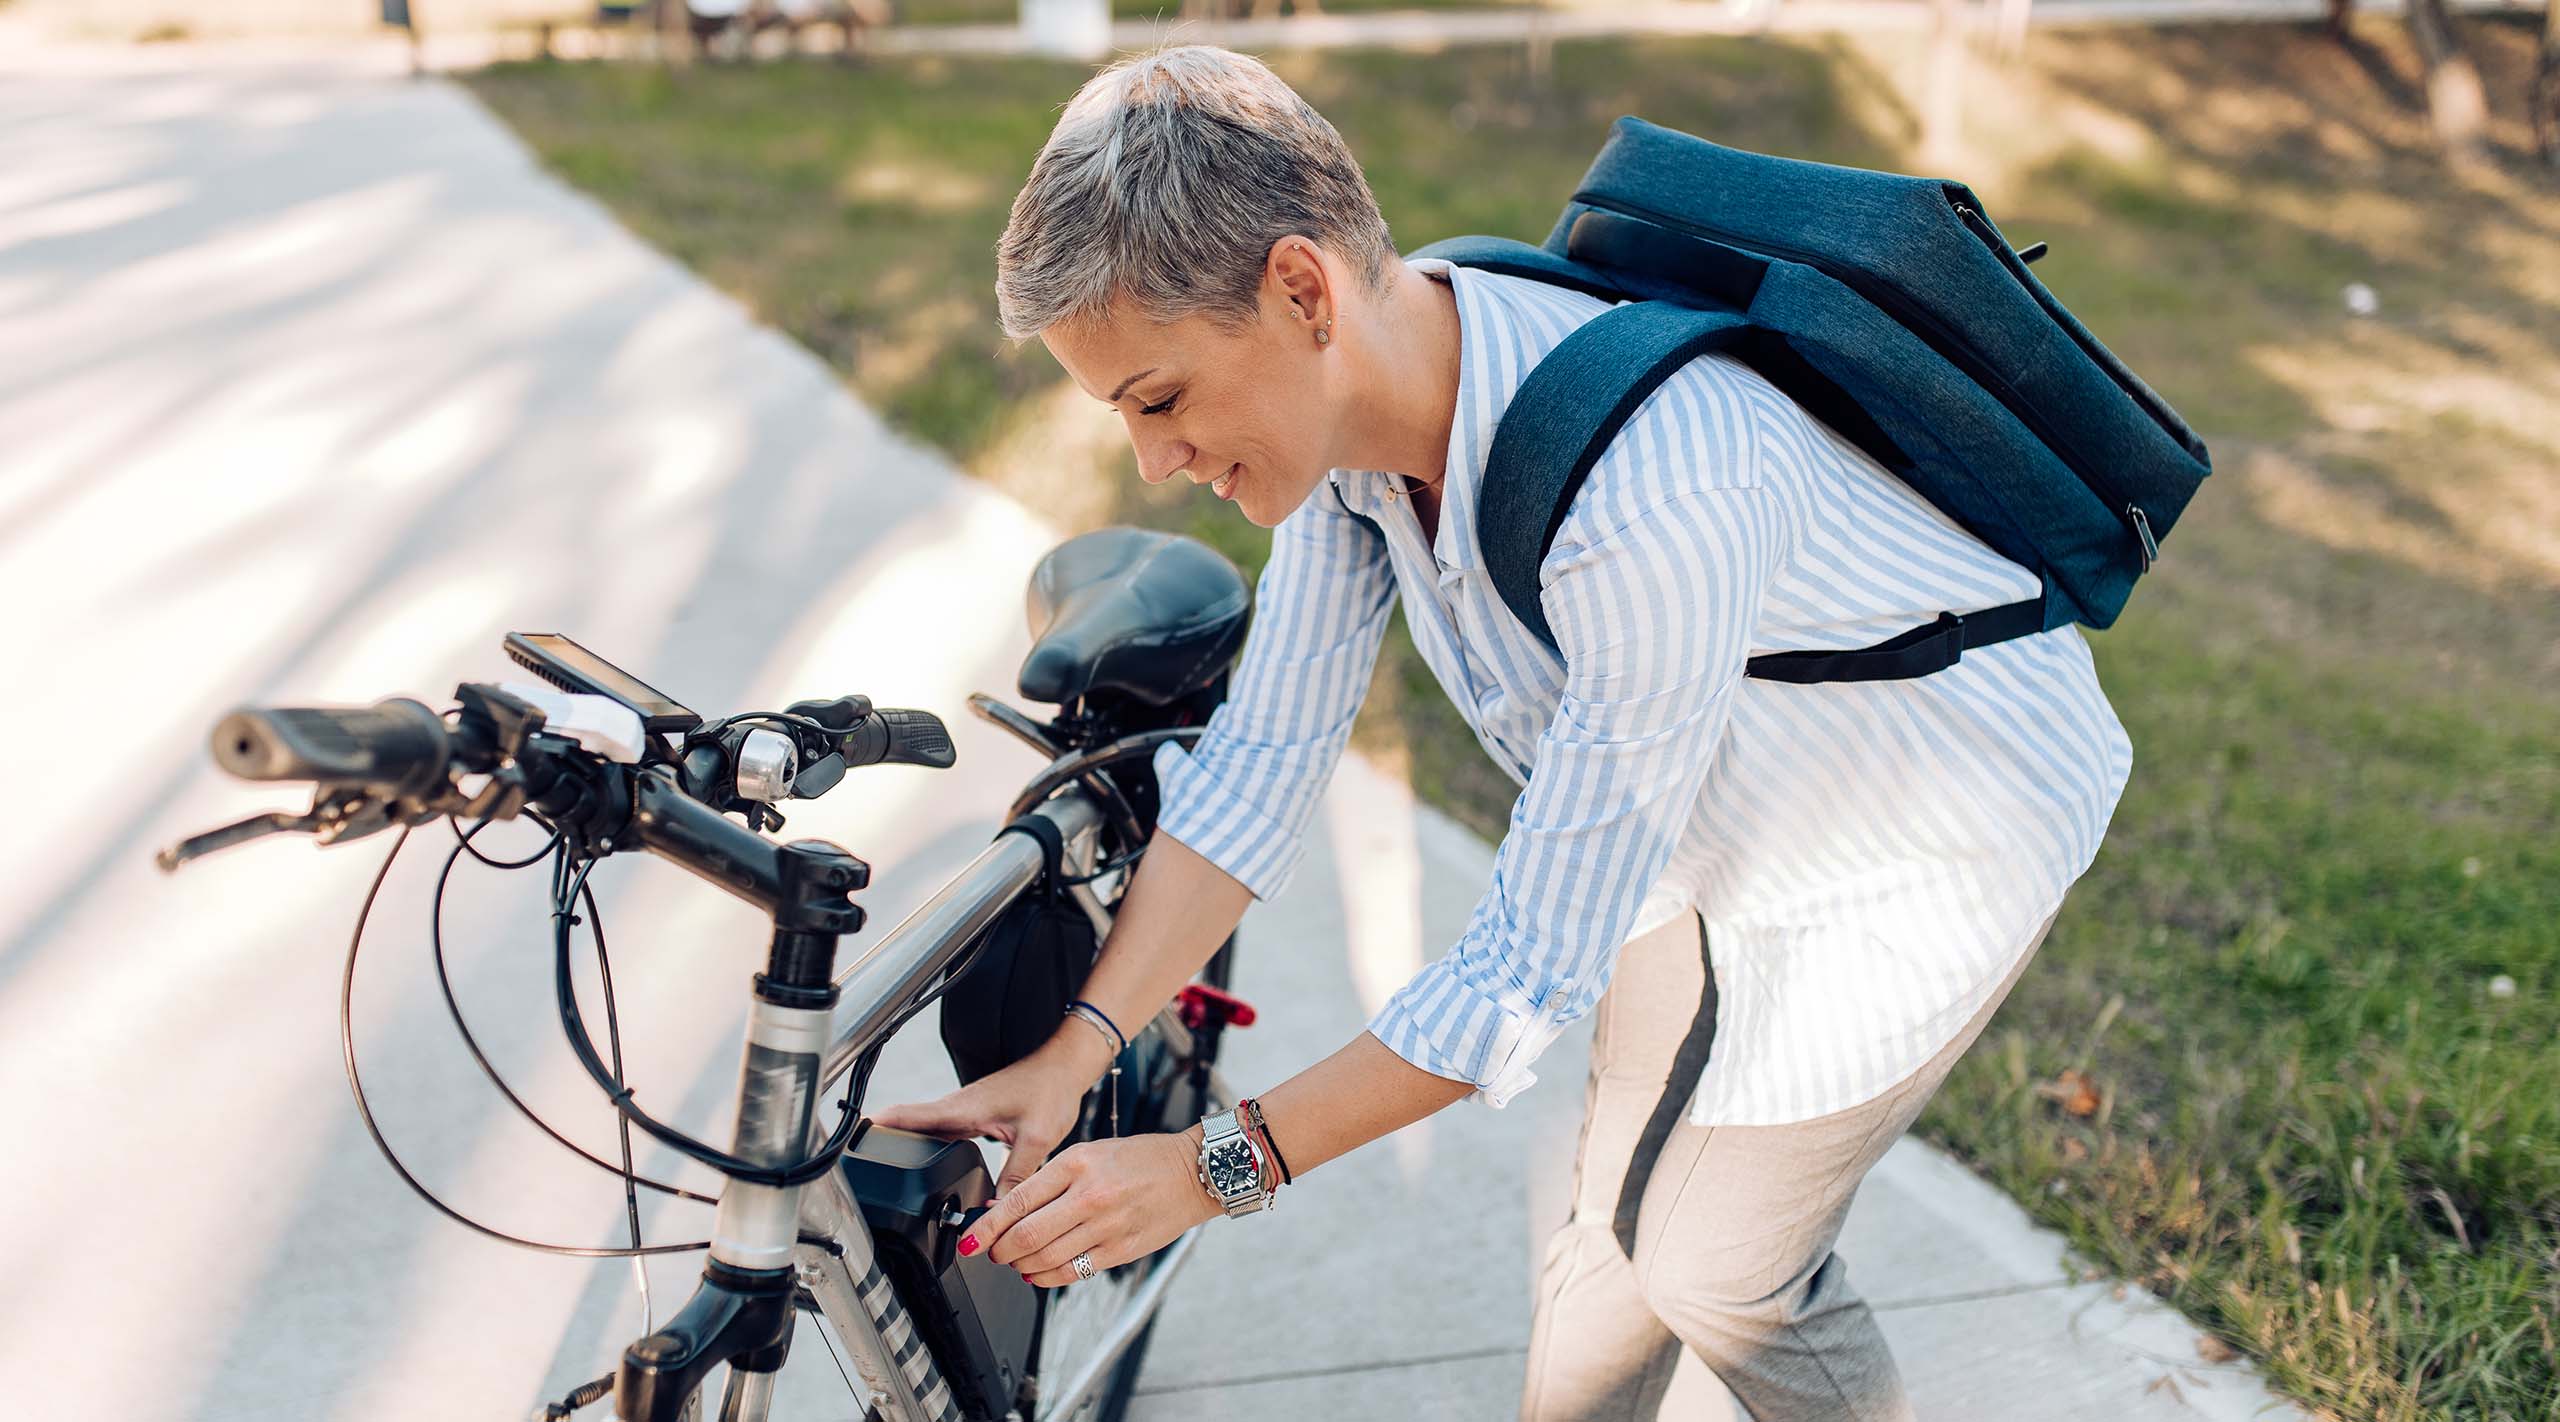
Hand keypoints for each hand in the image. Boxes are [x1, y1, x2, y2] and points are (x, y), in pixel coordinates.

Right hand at [869, 1053, 1089, 1193]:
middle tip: (860, 1171)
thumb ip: (1015, 1179)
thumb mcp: (1036, 1141)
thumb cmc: (1051, 1091)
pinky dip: (925, 1146)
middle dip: (882, 1145)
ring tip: (882, 1173)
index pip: (907, 1116)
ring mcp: (961, 1111)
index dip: (876, 1128)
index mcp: (962, 1109)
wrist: (1064, 1069)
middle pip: (906, 1126)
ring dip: (903, 1146)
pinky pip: (938, 1133)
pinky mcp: (971, 1116)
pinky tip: (923, 1165)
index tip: (850, 1141)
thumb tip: (994, 1213)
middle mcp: (956, 1108)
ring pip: (921, 1131)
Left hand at [958, 1128, 1218, 1287]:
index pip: (1017, 1202)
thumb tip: (1005, 1210)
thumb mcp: (1090, 1153)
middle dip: (999, 1251)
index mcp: (1077, 1163)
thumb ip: (1048, 1179)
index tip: (969, 1240)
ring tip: (1015, 1261)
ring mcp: (1106, 1226)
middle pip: (1026, 1236)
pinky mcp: (1120, 1251)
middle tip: (992, 1252)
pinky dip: (1046, 1277)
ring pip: (1045, 1259)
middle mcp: (1089, 1195)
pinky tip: (1038, 1272)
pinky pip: (1072, 1273)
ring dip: (1020, 1265)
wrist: (1192, 1173)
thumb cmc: (1140, 1159)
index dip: (985, 1228)